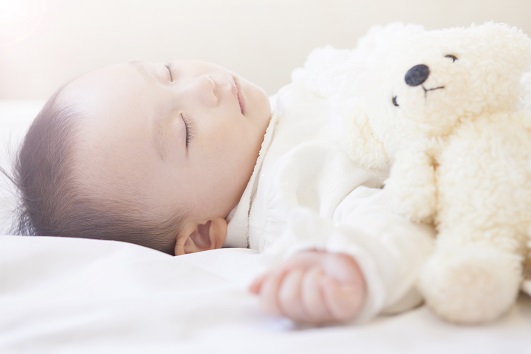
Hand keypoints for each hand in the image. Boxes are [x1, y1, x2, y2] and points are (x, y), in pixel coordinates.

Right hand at [249, 250, 365, 324]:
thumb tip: (251, 289)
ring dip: (312, 278)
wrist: (340, 255)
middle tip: (302, 272)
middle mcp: (306, 314)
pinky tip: (328, 280)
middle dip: (294, 279)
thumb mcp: (286, 268)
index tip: (280, 273)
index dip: (271, 287)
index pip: (270, 306)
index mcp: (289, 307)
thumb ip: (268, 279)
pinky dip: (330, 290)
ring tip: (319, 273)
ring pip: (310, 302)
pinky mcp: (348, 304)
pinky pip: (336, 304)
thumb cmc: (313, 266)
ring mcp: (328, 312)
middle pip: (289, 302)